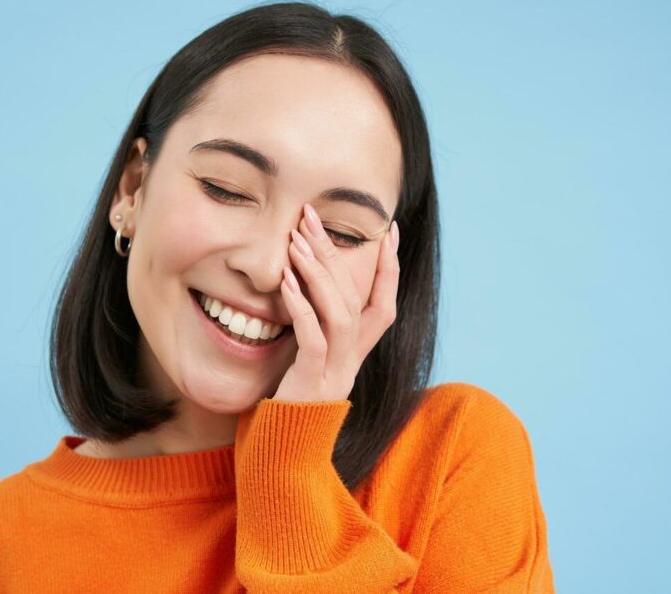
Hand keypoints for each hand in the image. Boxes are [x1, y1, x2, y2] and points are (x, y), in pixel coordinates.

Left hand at [273, 203, 400, 402]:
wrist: (281, 452)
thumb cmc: (289, 399)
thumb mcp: (306, 356)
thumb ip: (313, 324)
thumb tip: (302, 279)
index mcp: (356, 353)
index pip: (384, 304)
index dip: (390, 269)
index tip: (388, 231)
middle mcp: (352, 361)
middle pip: (358, 300)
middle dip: (337, 254)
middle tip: (312, 218)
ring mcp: (335, 373)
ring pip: (342, 316)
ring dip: (320, 275)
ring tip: (296, 242)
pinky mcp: (311, 383)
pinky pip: (313, 340)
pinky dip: (302, 307)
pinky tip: (286, 281)